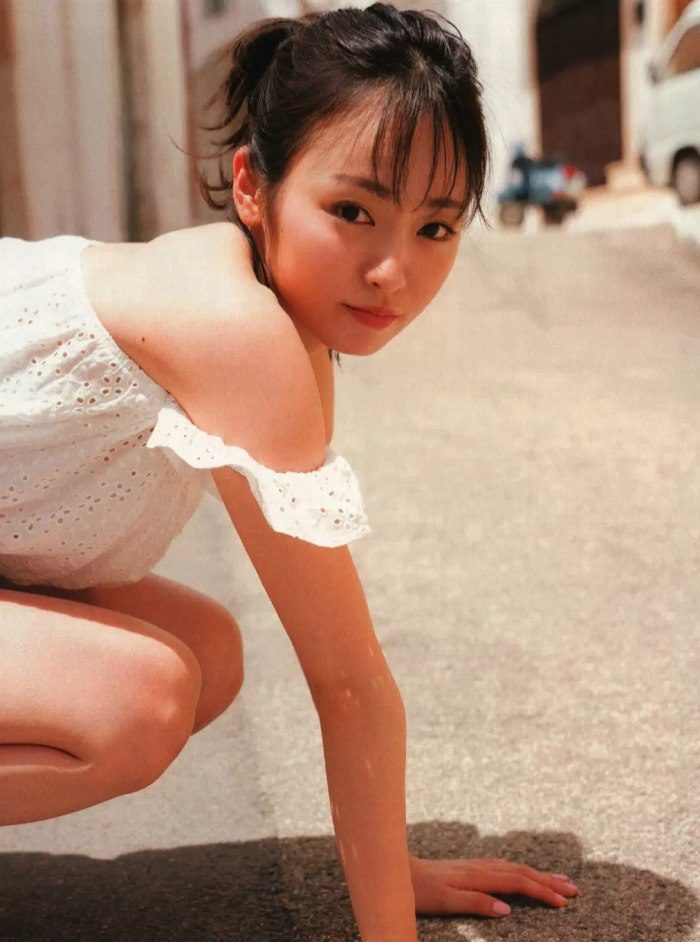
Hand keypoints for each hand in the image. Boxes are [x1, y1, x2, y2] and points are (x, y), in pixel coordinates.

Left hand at [408, 854, 578, 917]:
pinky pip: (504, 867)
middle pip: (521, 871)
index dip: (541, 891)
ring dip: (538, 874)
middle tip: (574, 889)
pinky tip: (526, 874)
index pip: (518, 882)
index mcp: (478, 876)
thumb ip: (476, 904)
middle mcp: (481, 867)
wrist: (398, 871)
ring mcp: (476, 865)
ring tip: (560, 880)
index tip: (563, 902)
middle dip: (548, 881)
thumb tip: (507, 910)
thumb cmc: (420, 891)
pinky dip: (522, 871)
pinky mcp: (470, 868)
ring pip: (514, 867)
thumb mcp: (446, 902)